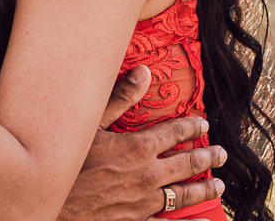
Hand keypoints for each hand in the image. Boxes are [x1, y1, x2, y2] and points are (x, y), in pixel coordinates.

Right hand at [60, 68, 226, 220]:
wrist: (52, 202)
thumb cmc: (68, 161)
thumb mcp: (90, 123)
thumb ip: (119, 98)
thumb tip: (144, 72)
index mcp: (137, 147)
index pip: (174, 133)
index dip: (191, 126)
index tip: (203, 123)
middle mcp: (147, 175)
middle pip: (187, 163)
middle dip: (207, 156)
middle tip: (222, 153)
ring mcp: (144, 202)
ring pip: (185, 195)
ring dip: (204, 188)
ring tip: (219, 184)